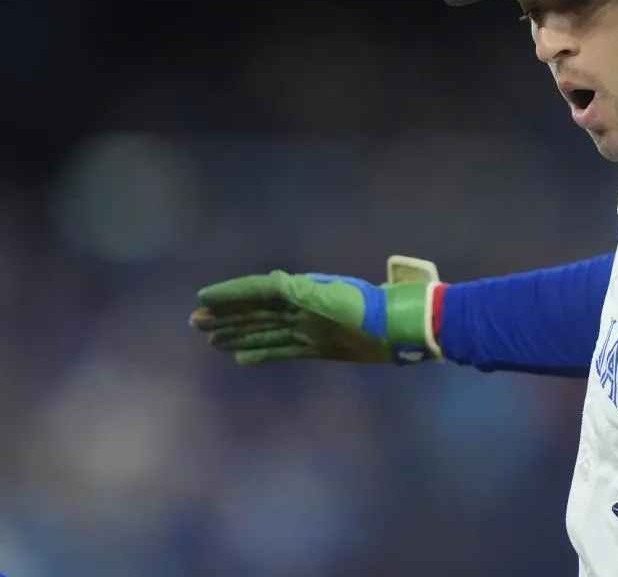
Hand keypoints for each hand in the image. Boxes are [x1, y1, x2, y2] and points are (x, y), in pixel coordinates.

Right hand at [190, 258, 439, 366]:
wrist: (395, 328)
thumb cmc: (366, 308)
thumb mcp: (332, 296)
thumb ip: (301, 291)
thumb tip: (270, 283)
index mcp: (301, 290)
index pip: (258, 290)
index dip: (230, 293)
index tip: (203, 297)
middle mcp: (300, 307)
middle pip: (255, 311)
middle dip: (226, 315)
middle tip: (196, 321)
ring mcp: (308, 328)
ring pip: (264, 331)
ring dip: (238, 334)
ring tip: (210, 340)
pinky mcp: (317, 347)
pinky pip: (281, 350)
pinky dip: (260, 353)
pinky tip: (241, 359)